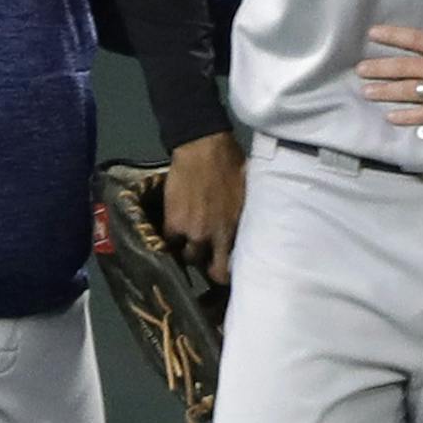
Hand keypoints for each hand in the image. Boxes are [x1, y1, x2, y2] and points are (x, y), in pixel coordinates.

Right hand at [165, 132, 247, 284]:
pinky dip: (172, 239)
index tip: (225, 272)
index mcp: (235, 229)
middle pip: (207, 267)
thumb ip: (244, 217)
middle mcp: (213, 236)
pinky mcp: (172, 222)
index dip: (225, 274)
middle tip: (207, 257)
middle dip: (207, 264)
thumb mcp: (248, 194)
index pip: (229, 267)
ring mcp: (191, 231)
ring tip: (191, 243)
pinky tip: (176, 232)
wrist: (203, 148)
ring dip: (190, 251)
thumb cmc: (232, 165)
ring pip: (188, 256)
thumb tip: (252, 230)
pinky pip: (170, 241)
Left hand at [357, 0, 422, 128]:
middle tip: (360, 69)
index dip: (392, 35)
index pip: (414, 39)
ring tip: (366, 92)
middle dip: (380, 68)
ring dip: (385, 91)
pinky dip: (407, 117)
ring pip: (407, 91)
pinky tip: (391, 118)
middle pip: (404, 67)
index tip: (373, 34)